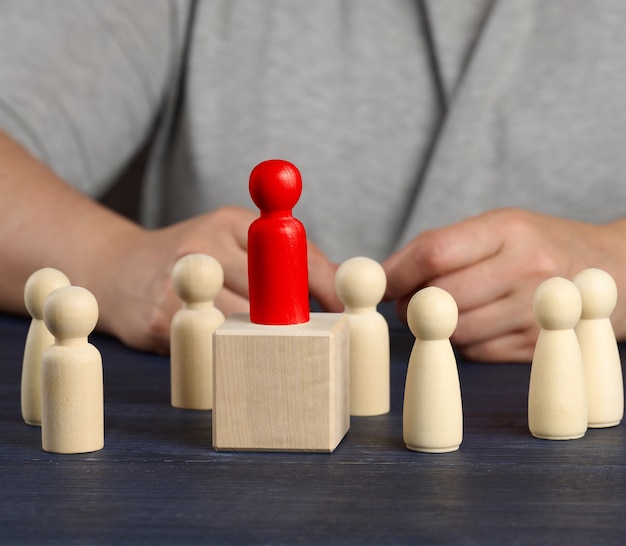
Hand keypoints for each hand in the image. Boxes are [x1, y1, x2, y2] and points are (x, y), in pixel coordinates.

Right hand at [96, 206, 341, 353]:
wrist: (118, 271)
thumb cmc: (193, 257)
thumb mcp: (234, 238)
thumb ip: (284, 256)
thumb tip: (340, 284)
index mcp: (229, 222)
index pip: (291, 253)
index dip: (324, 286)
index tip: (343, 310)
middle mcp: (203, 246)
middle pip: (271, 292)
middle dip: (294, 319)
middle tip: (310, 335)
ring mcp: (180, 285)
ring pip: (244, 324)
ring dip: (263, 340)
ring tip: (268, 344)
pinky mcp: (162, 321)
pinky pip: (213, 344)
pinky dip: (228, 352)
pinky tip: (226, 348)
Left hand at [383, 208, 625, 361]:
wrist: (613, 271)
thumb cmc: (539, 245)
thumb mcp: (498, 227)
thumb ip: (443, 247)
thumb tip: (385, 277)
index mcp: (507, 230)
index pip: (432, 253)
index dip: (395, 273)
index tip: (379, 283)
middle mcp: (525, 269)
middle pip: (438, 299)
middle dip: (411, 304)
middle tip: (409, 301)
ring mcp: (535, 311)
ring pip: (454, 332)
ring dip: (437, 328)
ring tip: (451, 310)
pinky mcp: (538, 345)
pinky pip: (476, 352)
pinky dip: (465, 342)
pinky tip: (480, 323)